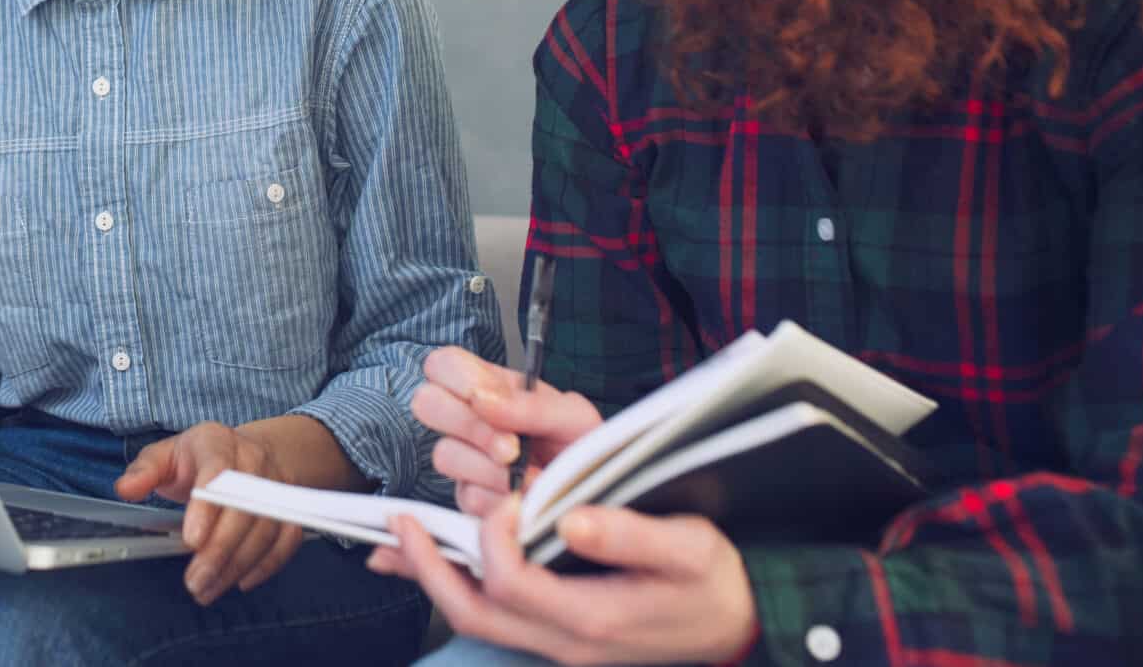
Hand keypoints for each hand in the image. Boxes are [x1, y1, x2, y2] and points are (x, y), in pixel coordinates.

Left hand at [115, 421, 303, 604]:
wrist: (246, 452)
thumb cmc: (198, 458)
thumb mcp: (165, 455)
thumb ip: (144, 471)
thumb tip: (125, 488)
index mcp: (217, 441)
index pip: (217, 471)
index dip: (207, 507)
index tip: (191, 540)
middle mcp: (253, 460)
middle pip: (244, 507)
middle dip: (220, 549)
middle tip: (196, 581)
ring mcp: (275, 484)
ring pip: (265, 527)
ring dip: (238, 564)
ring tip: (208, 588)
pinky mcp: (287, 508)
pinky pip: (287, 538)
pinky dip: (268, 564)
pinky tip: (241, 581)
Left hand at [366, 495, 757, 663]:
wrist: (743, 625)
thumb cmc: (718, 582)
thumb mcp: (690, 548)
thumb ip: (630, 535)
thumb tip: (570, 519)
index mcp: (594, 617)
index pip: (512, 583)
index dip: (493, 538)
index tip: (502, 498)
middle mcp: (566, 641)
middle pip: (475, 613)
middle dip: (428, 568)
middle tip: (398, 523)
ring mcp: (561, 645)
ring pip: (478, 620)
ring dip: (434, 578)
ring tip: (398, 540)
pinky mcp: (560, 635)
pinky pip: (496, 617)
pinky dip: (460, 586)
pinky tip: (440, 560)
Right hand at [414, 346, 601, 517]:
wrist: (597, 496)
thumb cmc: (585, 449)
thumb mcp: (573, 417)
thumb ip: (530, 404)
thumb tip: (481, 400)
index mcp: (491, 387)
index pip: (443, 364)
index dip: (457, 379)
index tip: (487, 401)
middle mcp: (470, 419)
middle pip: (426, 403)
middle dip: (471, 427)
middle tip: (512, 448)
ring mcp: (466, 459)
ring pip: (444, 454)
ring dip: (491, 470)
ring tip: (530, 477)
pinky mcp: (470, 497)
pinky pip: (466, 495)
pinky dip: (500, 499)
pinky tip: (525, 498)